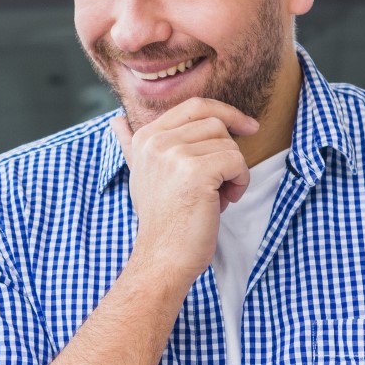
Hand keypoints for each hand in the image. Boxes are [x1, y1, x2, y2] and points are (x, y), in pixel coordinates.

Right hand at [117, 99, 259, 282]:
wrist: (162, 258)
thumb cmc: (162, 220)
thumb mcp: (142, 175)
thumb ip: (131, 146)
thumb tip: (116, 120)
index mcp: (146, 138)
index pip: (195, 106)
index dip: (226, 113)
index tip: (248, 128)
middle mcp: (156, 142)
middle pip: (215, 124)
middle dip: (228, 152)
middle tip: (220, 184)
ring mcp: (174, 155)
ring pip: (228, 143)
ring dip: (234, 172)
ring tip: (218, 198)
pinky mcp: (195, 172)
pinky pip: (237, 161)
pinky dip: (240, 183)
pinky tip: (224, 202)